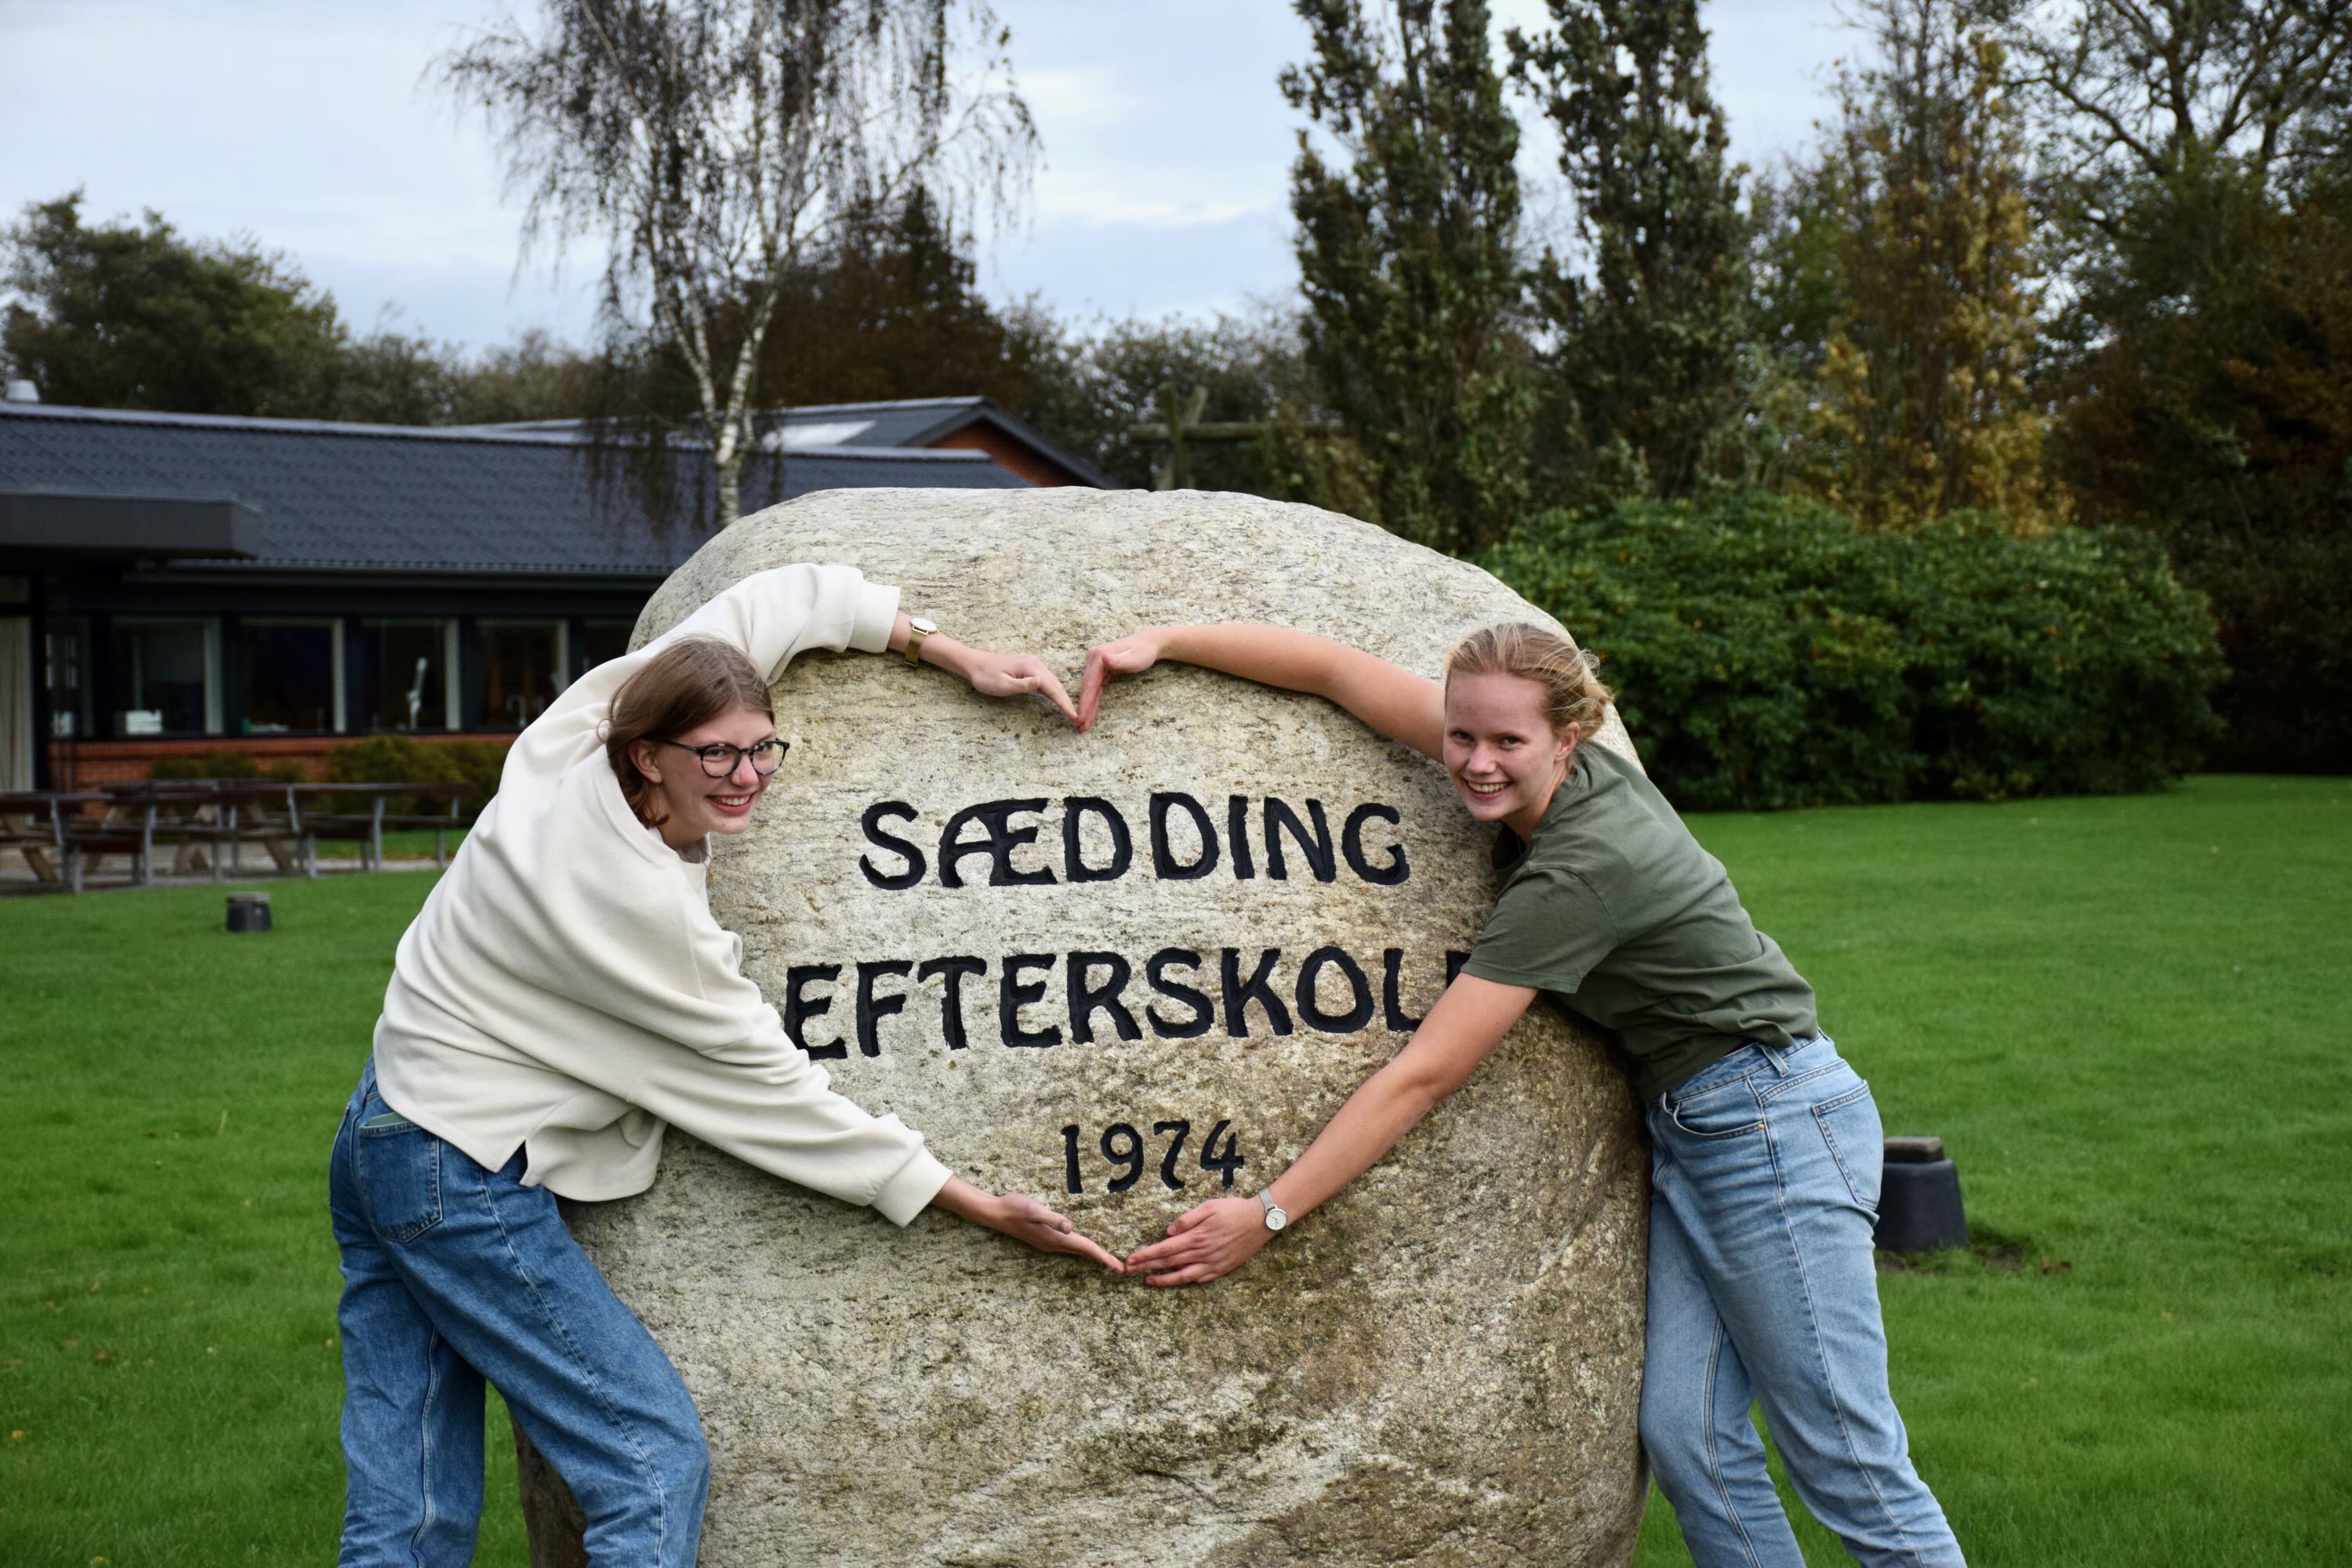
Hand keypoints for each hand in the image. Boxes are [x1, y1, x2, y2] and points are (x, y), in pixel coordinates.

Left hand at [961, 649, 1079, 725]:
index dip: (1064, 703)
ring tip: (1071, 712)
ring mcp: (1034, 665)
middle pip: (1057, 685)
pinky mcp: (1030, 668)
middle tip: (1077, 719)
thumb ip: (1023, 685)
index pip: (1053, 688)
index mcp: (1031, 668)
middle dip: (1067, 702)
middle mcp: (1036, 664)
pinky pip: (1047, 682)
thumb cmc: (985, 677)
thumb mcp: (1002, 685)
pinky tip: (1058, 700)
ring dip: (1063, 697)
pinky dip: (1055, 692)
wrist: (974, 664)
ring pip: (1054, 683)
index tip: (1074, 716)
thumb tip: (1042, 682)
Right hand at [982, 1191, 1125, 1272]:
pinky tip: (1083, 1248)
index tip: (1119, 1267)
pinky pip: (1069, 1248)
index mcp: (1056, 1238)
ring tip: (1108, 1260)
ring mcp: (1048, 1243)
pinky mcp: (1044, 1239)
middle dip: (1103, 1260)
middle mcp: (1054, 1244)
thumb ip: (1052, 1218)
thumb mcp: (1034, 1210)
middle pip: (1084, 1254)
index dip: (1104, 1257)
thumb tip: (1070, 1226)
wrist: (995, 1213)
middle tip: (1121, 1268)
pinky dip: (1081, 1250)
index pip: (1086, 1248)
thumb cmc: (1015, 1208)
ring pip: (1076, 1252)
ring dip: (1093, 1256)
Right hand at [1076, 630, 1166, 731]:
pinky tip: (1089, 713)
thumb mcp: (1134, 658)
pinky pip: (1095, 688)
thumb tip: (1104, 658)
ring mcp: (1096, 664)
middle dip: (1083, 709)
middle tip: (1079, 727)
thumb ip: (1119, 661)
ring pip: (1090, 690)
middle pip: (1087, 688)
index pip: (1089, 684)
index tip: (1080, 718)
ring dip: (1086, 707)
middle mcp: (1093, 659)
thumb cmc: (1144, 652)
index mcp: (1098, 657)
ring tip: (1082, 725)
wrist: (1150, 643)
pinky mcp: (1101, 669)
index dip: (1084, 703)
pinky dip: (1092, 701)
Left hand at [1122, 1196, 1271, 1286]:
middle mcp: (1202, 1254)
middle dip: (1147, 1267)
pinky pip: (1200, 1279)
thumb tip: (1168, 1231)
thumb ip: (1187, 1219)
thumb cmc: (1234, 1210)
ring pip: (1182, 1276)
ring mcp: (1212, 1264)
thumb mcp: (1209, 1207)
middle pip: (1168, 1263)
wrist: (1261, 1221)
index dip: (1145, 1255)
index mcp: (1196, 1237)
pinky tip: (1176, 1280)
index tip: (1131, 1260)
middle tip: (1129, 1271)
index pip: (1164, 1249)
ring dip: (1163, 1279)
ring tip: (1148, 1280)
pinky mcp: (1222, 1269)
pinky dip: (1185, 1281)